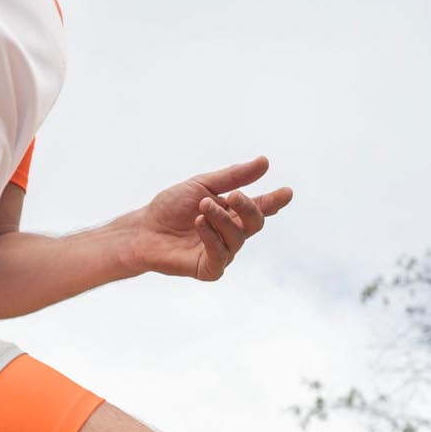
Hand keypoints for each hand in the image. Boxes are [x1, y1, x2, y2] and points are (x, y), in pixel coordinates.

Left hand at [129, 155, 292, 280]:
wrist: (143, 229)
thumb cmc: (171, 207)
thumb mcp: (202, 185)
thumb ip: (233, 177)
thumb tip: (265, 162)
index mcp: (232, 213)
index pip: (260, 208)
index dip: (274, 201)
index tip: (287, 192)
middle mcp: (231, 234)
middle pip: (255, 223)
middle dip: (248, 208)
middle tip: (234, 195)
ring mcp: (222, 252)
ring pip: (237, 238)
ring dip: (221, 219)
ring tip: (203, 206)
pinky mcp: (209, 269)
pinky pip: (221, 256)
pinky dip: (212, 237)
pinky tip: (199, 224)